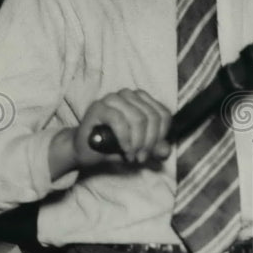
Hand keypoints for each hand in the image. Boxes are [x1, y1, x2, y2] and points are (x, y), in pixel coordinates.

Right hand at [49, 89, 171, 178]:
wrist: (87, 151)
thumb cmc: (114, 146)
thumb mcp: (141, 148)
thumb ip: (156, 148)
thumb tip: (166, 151)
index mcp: (142, 99)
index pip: (163, 114)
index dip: (161, 136)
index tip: (151, 151)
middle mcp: (128, 95)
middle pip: (152, 117)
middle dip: (149, 142)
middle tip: (140, 157)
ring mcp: (112, 98)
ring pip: (138, 118)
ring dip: (137, 142)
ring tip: (131, 155)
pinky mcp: (98, 107)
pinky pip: (119, 120)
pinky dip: (124, 138)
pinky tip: (124, 149)